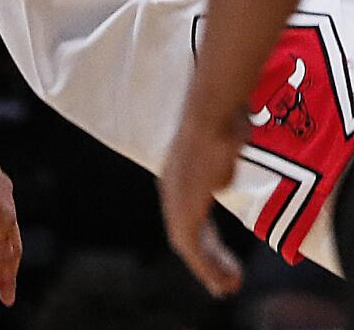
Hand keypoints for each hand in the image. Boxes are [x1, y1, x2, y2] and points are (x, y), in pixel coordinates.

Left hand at [158, 109, 244, 298]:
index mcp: (175, 174)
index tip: (219, 252)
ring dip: (208, 268)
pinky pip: (192, 247)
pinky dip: (208, 266)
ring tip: (230, 284)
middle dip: (206, 258)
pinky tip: (225, 278)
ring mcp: (175, 197)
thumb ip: (220, 164)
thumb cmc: (221, 121)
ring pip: (186, 244)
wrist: (212, 115)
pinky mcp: (185, 206)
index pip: (185, 214)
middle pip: (184, 232)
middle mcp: (170, 187)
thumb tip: (226, 165)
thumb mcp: (221, 146)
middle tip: (224, 279)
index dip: (203, 237)